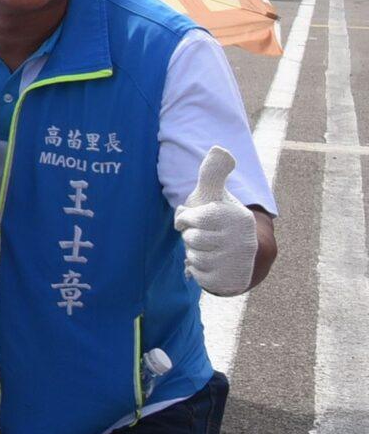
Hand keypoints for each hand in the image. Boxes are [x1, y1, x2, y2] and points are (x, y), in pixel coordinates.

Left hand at [175, 146, 258, 294]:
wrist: (247, 252)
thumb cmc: (223, 219)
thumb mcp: (217, 194)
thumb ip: (213, 171)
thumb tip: (220, 150)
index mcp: (237, 217)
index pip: (190, 220)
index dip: (185, 219)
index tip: (192, 218)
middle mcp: (242, 241)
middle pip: (191, 240)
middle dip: (191, 237)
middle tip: (204, 235)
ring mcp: (239, 264)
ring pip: (194, 258)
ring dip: (195, 254)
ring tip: (208, 249)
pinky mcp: (233, 283)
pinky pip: (199, 276)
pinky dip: (198, 271)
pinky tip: (209, 264)